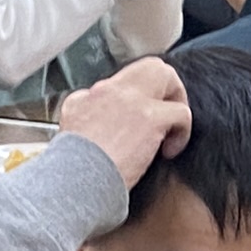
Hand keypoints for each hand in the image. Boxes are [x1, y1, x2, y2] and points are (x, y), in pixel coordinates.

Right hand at [50, 53, 190, 185]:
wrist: (73, 183)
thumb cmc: (73, 171)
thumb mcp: (68, 134)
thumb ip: (86, 118)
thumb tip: (102, 120)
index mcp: (87, 97)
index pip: (121, 83)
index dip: (136, 101)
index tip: (136, 123)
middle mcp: (108, 91)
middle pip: (148, 67)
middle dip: (166, 86)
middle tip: (166, 113)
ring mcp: (130, 100)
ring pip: (166, 76)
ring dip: (176, 105)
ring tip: (171, 132)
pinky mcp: (149, 117)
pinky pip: (181, 112)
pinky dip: (182, 131)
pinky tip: (170, 150)